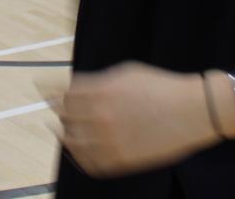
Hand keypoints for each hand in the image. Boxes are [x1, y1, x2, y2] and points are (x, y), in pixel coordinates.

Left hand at [51, 63, 216, 177]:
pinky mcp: (122, 159)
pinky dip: (81, 156)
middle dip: (59, 111)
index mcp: (101, 92)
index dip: (50, 90)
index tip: (41, 88)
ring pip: (72, 141)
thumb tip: (77, 88)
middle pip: (64, 116)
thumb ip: (98, 82)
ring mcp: (111, 140)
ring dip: (66, 134)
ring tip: (65, 131)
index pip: (62, 93)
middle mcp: (101, 116)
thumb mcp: (126, 73)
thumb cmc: (161, 87)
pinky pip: (90, 162)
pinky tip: (80, 150)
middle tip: (57, 109)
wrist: (192, 110)